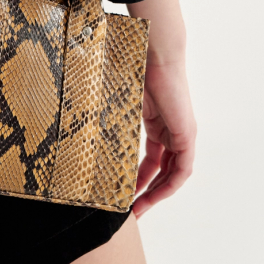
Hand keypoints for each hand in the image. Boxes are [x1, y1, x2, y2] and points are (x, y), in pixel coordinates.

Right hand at [126, 0, 196, 218]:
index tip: (124, 193)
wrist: (156, 54)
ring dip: (158, 193)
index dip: (139, 177)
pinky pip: (182, 169)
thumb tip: (76, 105)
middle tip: (131, 209)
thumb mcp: (119, 96)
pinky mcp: (186, 134)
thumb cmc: (137, 66)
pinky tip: (154, 194)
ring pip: (174, 174)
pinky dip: (170, 184)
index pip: (152, 158)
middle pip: (162, 170)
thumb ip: (108, 108)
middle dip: (147, 191)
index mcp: (158, 123)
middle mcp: (172, 131)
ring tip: (139, 208)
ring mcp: (181, 133)